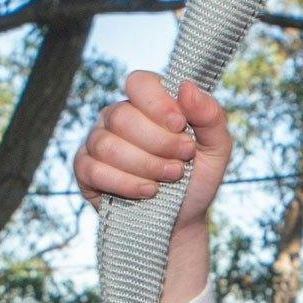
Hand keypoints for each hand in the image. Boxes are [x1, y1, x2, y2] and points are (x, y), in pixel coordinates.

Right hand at [74, 72, 231, 225]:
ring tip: (170, 177)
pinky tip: (148, 191)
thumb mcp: (216, 147)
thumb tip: (186, 87)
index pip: (139, 83)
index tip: (180, 125)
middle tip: (182, 160)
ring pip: (108, 144)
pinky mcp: (85, 170)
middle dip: (158, 142)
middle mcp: (117, 116)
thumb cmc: (197, 177)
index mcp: (147, 102)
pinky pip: (93, 169)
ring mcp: (97, 142)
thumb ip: (210, 115)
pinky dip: (125, 183)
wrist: (182, 219)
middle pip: (123, 116)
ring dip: (145, 165)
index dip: (157, 103)